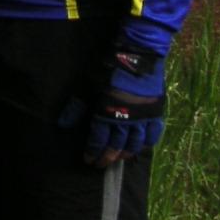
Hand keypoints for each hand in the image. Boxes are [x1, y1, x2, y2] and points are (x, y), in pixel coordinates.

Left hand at [79, 44, 165, 166]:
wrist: (137, 54)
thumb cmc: (108, 67)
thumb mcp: (87, 84)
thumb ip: (77, 106)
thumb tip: (63, 124)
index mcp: (107, 112)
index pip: (99, 138)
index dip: (93, 150)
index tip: (89, 160)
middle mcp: (126, 119)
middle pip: (117, 144)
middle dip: (108, 157)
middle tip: (102, 165)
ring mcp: (143, 116)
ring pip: (136, 143)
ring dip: (126, 153)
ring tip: (120, 159)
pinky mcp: (156, 111)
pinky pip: (154, 133)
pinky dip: (147, 142)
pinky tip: (142, 146)